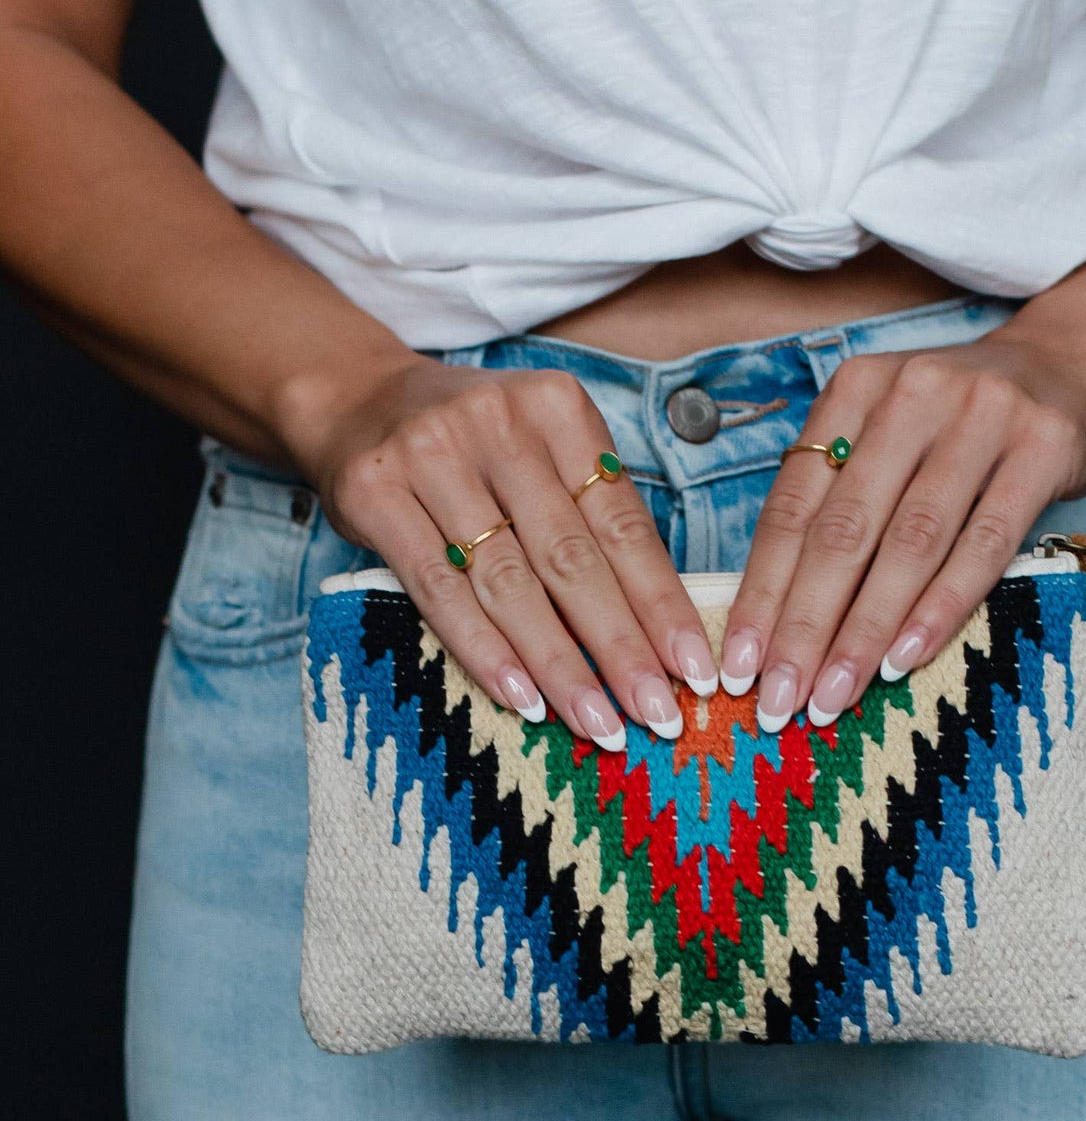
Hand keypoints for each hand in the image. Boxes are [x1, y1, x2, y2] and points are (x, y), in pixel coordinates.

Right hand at [288, 353, 716, 744]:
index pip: (622, 524)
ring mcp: (432, 456)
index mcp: (558, 408)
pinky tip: (523, 698)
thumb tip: (657, 627)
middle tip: (658, 715)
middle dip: (621, 647)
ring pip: (509, 582)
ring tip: (598, 723)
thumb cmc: (474, 446)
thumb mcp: (542, 449)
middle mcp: (499, 425)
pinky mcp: (376, 494)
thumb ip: (590, 514)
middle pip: (572, 559)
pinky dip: (485, 650)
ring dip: (559, 663)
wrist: (356, 397)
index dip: (662, 603)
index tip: (694, 669)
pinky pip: (439, 590)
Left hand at [719, 322, 1085, 728]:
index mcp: (855, 390)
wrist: (1069, 366)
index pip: (793, 508)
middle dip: (804, 626)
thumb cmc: (957, 426)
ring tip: (835, 696)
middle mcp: (912, 394)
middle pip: (843, 530)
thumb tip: (776, 620)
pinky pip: (985, 543)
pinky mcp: (1043, 449)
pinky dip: (941, 606)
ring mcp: (982, 416)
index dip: (761, 592)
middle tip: (779, 701)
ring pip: (910, 543)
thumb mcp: (887, 436)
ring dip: (866, 630)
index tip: (737, 666)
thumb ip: (839, 502)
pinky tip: (905, 659)